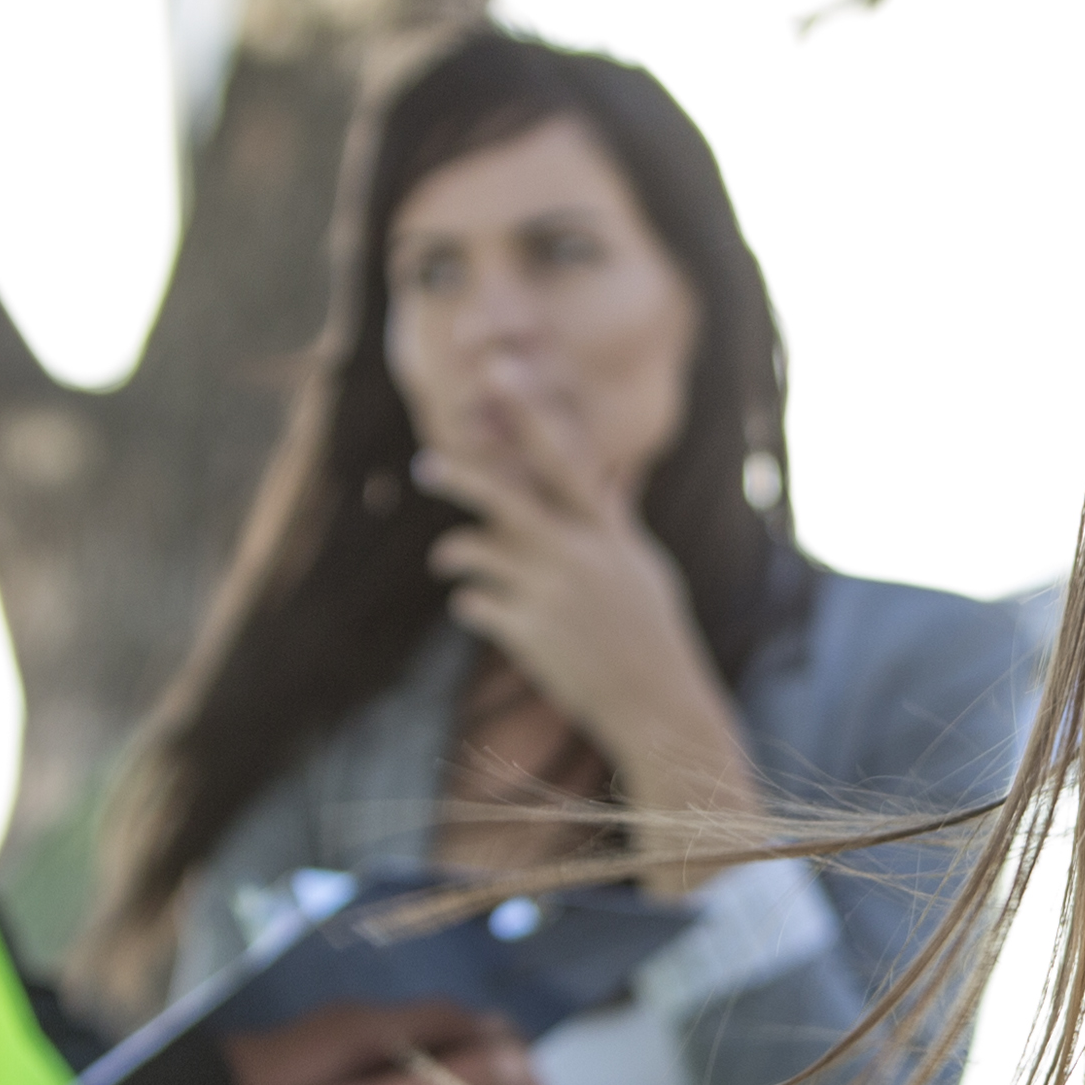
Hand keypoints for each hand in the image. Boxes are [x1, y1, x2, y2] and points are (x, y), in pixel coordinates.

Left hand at [416, 356, 764, 861]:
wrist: (658, 707)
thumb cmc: (653, 635)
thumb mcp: (644, 569)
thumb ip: (615, 520)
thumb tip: (609, 475)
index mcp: (608, 534)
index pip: (565, 461)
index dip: (530, 416)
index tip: (498, 377)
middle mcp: (579, 557)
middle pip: (507, 501)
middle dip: (462, 476)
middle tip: (425, 462)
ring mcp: (551, 596)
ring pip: (476, 553)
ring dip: (457, 554)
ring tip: (450, 560)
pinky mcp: (528, 635)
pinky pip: (474, 605)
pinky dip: (474, 604)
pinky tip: (484, 612)